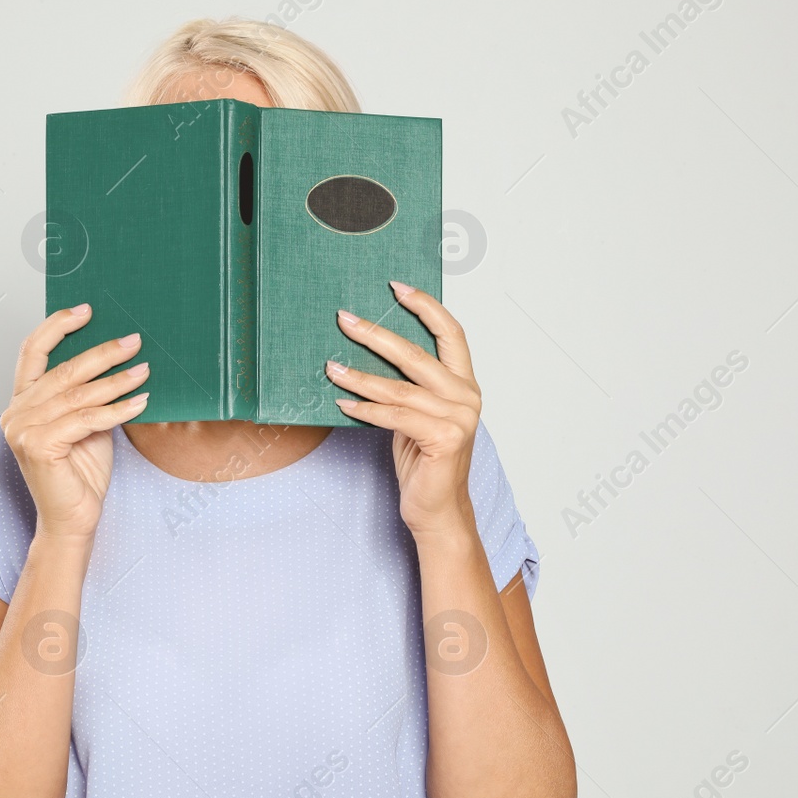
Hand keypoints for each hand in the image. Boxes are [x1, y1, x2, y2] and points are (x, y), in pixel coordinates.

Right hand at [2, 303, 150, 540]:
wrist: (74, 519)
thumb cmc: (80, 474)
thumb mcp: (88, 424)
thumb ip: (90, 395)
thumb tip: (120, 359)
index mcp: (22, 402)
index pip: (32, 352)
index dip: (58, 326)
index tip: (87, 310)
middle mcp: (16, 412)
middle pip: (64, 371)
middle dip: (103, 353)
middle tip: (133, 341)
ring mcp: (23, 429)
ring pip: (78, 395)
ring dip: (117, 380)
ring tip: (144, 370)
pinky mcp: (37, 446)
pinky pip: (85, 420)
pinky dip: (116, 410)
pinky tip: (140, 402)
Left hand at [327, 281, 480, 537]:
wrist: (438, 511)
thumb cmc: (425, 463)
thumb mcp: (418, 417)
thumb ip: (409, 388)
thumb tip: (368, 354)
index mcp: (464, 385)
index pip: (451, 333)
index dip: (425, 306)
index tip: (396, 286)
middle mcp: (466, 397)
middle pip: (416, 354)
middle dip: (376, 334)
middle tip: (345, 318)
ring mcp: (458, 419)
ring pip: (398, 388)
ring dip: (359, 376)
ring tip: (330, 367)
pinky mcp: (443, 439)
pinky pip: (394, 416)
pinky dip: (365, 410)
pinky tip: (342, 404)